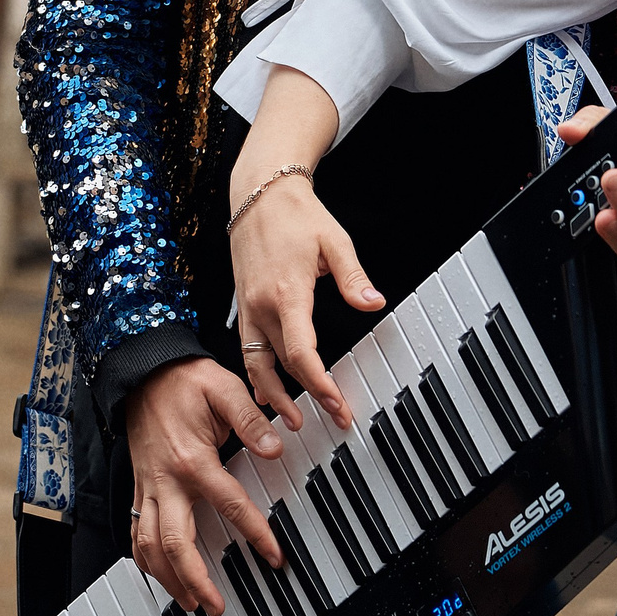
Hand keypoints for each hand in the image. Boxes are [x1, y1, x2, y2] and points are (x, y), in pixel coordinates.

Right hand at [126, 358, 284, 613]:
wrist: (142, 371)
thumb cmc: (185, 380)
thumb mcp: (223, 387)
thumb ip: (251, 419)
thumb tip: (275, 448)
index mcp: (192, 459)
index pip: (229, 505)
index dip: (254, 532)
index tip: (273, 555)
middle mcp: (166, 480)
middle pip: (175, 543)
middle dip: (195, 580)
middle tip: (216, 605)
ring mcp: (148, 487)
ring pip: (148, 546)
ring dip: (167, 579)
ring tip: (190, 601)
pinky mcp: (139, 488)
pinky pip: (135, 532)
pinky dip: (144, 559)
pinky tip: (159, 574)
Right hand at [228, 176, 376, 430]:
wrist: (258, 195)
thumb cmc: (295, 215)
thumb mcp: (334, 242)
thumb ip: (353, 279)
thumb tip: (373, 304)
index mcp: (287, 292)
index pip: (302, 353)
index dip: (319, 383)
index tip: (336, 402)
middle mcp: (262, 305)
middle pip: (281, 366)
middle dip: (306, 398)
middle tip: (332, 418)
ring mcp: (248, 307)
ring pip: (255, 364)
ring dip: (274, 396)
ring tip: (292, 420)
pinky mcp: (243, 305)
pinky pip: (246, 349)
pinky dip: (255, 374)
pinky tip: (264, 391)